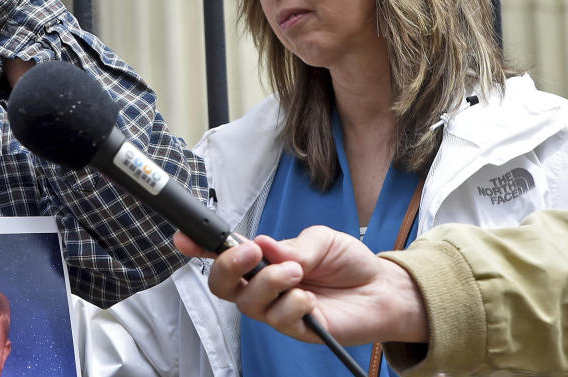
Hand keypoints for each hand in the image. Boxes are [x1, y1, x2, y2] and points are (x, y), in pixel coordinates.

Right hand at [175, 226, 427, 346]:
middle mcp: (263, 285)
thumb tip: (264, 244)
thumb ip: (290, 245)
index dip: (200, 246)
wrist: (382, 288)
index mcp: (262, 259)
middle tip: (251, 252)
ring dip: (269, 283)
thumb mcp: (319, 240)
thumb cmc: (347, 261)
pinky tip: (310, 297)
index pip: (223, 253)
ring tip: (297, 272)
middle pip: (222, 285)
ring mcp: (277, 310)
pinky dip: (293, 304)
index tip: (185, 237)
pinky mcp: (296, 330)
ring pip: (249, 303)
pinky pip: (280, 320)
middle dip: (228, 266)